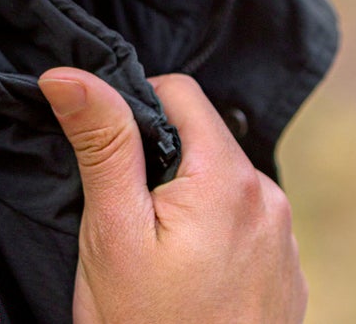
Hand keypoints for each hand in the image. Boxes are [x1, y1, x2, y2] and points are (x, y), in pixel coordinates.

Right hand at [38, 69, 306, 323]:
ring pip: (220, 183)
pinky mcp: (287, 279)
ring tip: (154, 258)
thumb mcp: (112, 231)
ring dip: (185, 199)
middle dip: (158, 161)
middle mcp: (270, 201)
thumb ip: (102, 141)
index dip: (133, 108)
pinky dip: (211, 236)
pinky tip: (185, 282)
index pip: (180, 92)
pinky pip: (242, 226)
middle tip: (125, 219)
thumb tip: (68, 72)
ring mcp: (285, 244)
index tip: (108, 158)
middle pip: (201, 138)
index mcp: (230, 179)